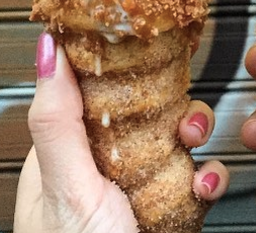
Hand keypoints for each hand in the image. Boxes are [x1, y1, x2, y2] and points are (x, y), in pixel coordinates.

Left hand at [14, 33, 228, 232]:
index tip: (144, 50)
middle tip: (180, 113)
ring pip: (174, 140)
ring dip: (196, 137)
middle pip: (142, 112)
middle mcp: (103, 166)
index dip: (120, 69)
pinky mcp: (168, 206)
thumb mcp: (66, 185)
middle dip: (170, 107)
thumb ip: (56, 119)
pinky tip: (205, 186)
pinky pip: (195, 178)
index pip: (92, 91)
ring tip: (197, 144)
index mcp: (66, 152)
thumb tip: (47, 48)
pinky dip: (208, 177)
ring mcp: (138, 186)